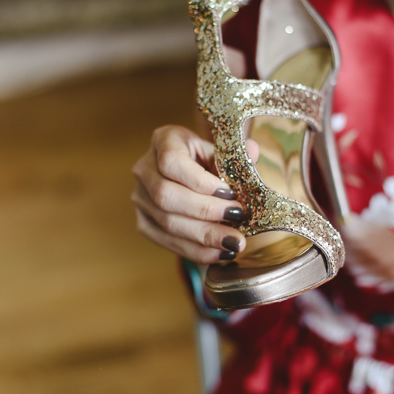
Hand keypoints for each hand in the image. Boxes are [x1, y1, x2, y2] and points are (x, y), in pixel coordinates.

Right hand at [132, 125, 257, 263]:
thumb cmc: (208, 159)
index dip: (199, 180)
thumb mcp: (221, 150)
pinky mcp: (144, 222)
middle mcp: (144, 168)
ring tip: (234, 242)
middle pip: (166, 195)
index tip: (229, 192)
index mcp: (163, 140)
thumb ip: (237, 155)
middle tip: (237, 219)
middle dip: (205, 211)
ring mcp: (140, 198)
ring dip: (204, 236)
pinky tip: (220, 252)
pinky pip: (167, 241)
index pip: (171, 162)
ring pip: (167, 222)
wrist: (190, 174)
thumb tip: (253, 150)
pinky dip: (196, 251)